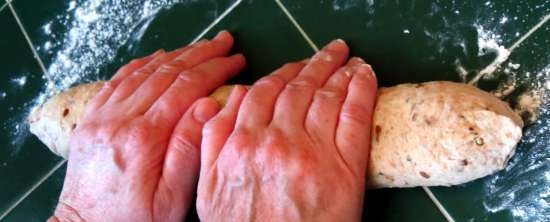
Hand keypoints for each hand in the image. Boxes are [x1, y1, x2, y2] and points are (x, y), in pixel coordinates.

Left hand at [51, 31, 244, 221]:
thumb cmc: (134, 221)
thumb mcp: (171, 200)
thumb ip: (189, 151)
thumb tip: (207, 106)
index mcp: (145, 138)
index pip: (187, 88)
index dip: (215, 69)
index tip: (235, 60)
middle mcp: (121, 119)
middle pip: (167, 73)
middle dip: (200, 54)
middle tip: (224, 43)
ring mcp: (102, 116)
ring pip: (143, 72)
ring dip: (175, 55)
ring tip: (200, 46)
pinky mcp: (92, 120)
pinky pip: (118, 80)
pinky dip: (141, 64)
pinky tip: (158, 58)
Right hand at [197, 40, 376, 220]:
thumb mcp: (209, 189)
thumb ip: (213, 140)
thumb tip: (232, 98)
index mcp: (242, 144)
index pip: (264, 92)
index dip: (283, 73)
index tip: (296, 66)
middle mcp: (277, 141)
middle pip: (298, 88)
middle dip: (315, 64)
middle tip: (330, 52)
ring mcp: (313, 151)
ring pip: (326, 96)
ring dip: (339, 70)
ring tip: (348, 58)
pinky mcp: (346, 167)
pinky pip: (355, 116)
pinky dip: (360, 90)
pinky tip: (364, 75)